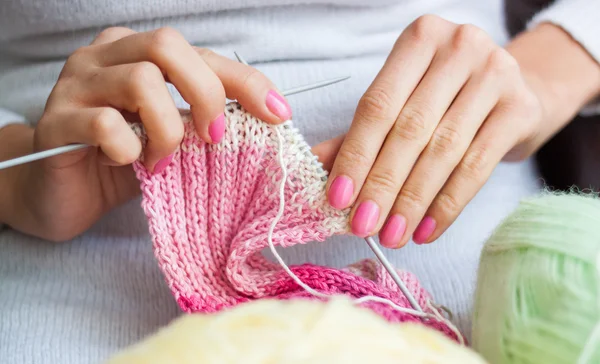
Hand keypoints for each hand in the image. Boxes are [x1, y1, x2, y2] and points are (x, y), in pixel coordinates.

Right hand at [14, 27, 290, 240]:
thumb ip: (205, 115)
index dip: (244, 81)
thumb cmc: (125, 158)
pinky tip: (128, 164)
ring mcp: (76, 85)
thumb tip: (270, 113)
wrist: (62, 192)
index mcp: (136, 51)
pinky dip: (130, 150)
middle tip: (213, 137)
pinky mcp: (56, 122)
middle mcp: (104, 56)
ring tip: (161, 160)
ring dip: (166, 130)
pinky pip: (105, 125)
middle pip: (166, 46)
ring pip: (139, 81)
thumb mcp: (175, 133)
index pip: (201, 53)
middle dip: (205, 94)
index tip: (277, 113)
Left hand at [314, 15, 542, 247]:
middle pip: (410, 129)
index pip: (378, 105)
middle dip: (382, 185)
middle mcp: (460, 47)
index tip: (338, 198)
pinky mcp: (520, 108)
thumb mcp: (403, 101)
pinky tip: (426, 230)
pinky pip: (478, 166)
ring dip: (412, 201)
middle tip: (362, 226)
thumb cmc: (445, 98)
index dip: (355, 155)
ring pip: (443, 151)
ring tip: (392, 235)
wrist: (515, 91)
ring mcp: (496, 74)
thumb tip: (314, 167)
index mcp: (420, 38)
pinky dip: (447, 204)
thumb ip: (360, 132)